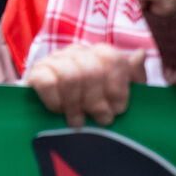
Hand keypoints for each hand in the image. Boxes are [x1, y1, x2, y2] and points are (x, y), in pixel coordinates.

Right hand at [24, 43, 145, 127]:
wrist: (51, 117)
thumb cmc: (90, 107)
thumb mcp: (116, 96)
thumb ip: (131, 77)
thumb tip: (140, 54)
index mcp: (98, 55)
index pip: (112, 58)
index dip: (117, 86)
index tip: (118, 109)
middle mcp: (77, 53)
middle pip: (93, 69)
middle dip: (98, 101)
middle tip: (100, 121)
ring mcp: (54, 61)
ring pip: (70, 76)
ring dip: (76, 105)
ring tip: (78, 122)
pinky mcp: (35, 74)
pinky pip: (47, 83)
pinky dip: (55, 101)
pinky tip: (58, 111)